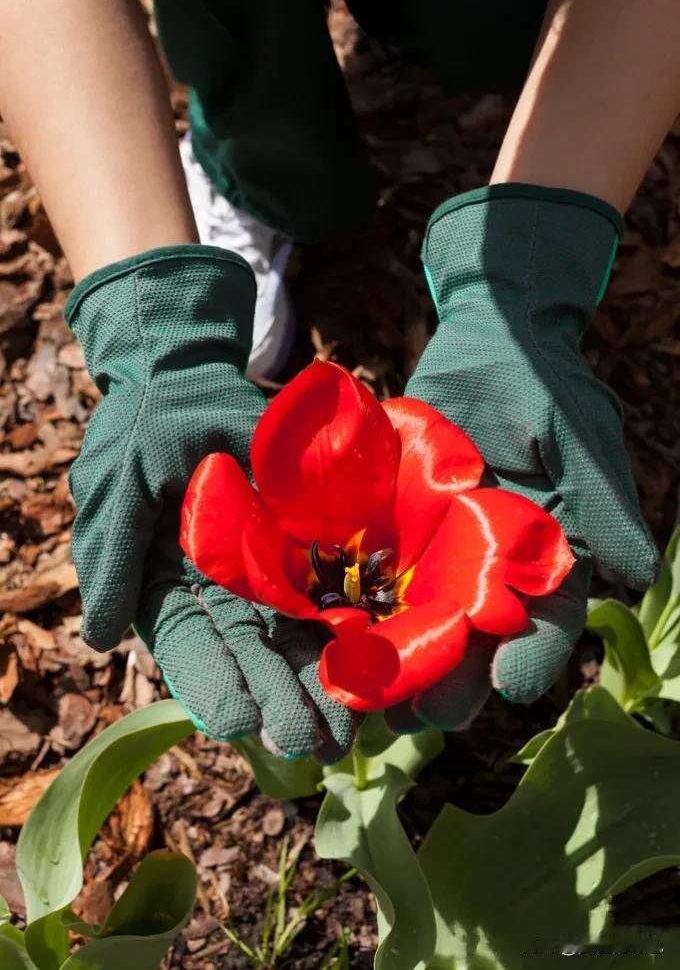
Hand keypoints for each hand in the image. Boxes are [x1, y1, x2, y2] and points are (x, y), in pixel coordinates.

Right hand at [66, 245, 355, 759]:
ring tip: (347, 730)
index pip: (192, 648)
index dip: (215, 685)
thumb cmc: (151, 425)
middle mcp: (220, 591)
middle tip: (314, 743)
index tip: (242, 723)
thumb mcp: (119, 482)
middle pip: (251, 655)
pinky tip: (371, 665)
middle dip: (280, 700)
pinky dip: (348, 627)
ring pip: (295, 637)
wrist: (197, 375)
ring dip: (319, 683)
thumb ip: (111, 557)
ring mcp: (266, 572)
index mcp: (169, 587)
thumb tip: (100, 640)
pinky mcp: (304, 547)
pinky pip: (328, 589)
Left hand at [385, 185, 658, 731]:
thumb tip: (638, 572)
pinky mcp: (388, 532)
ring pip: (414, 625)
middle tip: (427, 718)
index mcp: (541, 562)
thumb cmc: (542, 386)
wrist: (489, 340)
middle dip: (453, 682)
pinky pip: (365, 577)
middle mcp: (487, 571)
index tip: (519, 687)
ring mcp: (434, 556)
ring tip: (366, 701)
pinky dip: (344, 609)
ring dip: (391, 666)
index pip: (547, 623)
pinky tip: (319, 640)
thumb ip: (601, 502)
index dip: (535, 656)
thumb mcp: (576, 436)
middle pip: (473, 643)